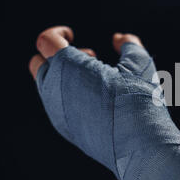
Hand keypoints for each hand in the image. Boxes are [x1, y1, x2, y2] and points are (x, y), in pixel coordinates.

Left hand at [29, 26, 179, 179]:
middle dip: (58, 55)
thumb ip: (129, 44)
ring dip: (64, 77)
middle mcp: (55, 90)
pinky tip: (98, 101)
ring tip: (97, 81)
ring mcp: (57, 113)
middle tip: (89, 58)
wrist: (140, 146)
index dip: (57, 33)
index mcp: (68, 68)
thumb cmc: (139, 100)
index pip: (45, 41)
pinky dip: (69, 97)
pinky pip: (57, 107)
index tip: (72, 35)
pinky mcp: (66, 130)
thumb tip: (119, 39)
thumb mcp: (140, 63)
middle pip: (39, 63)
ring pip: (47, 87)